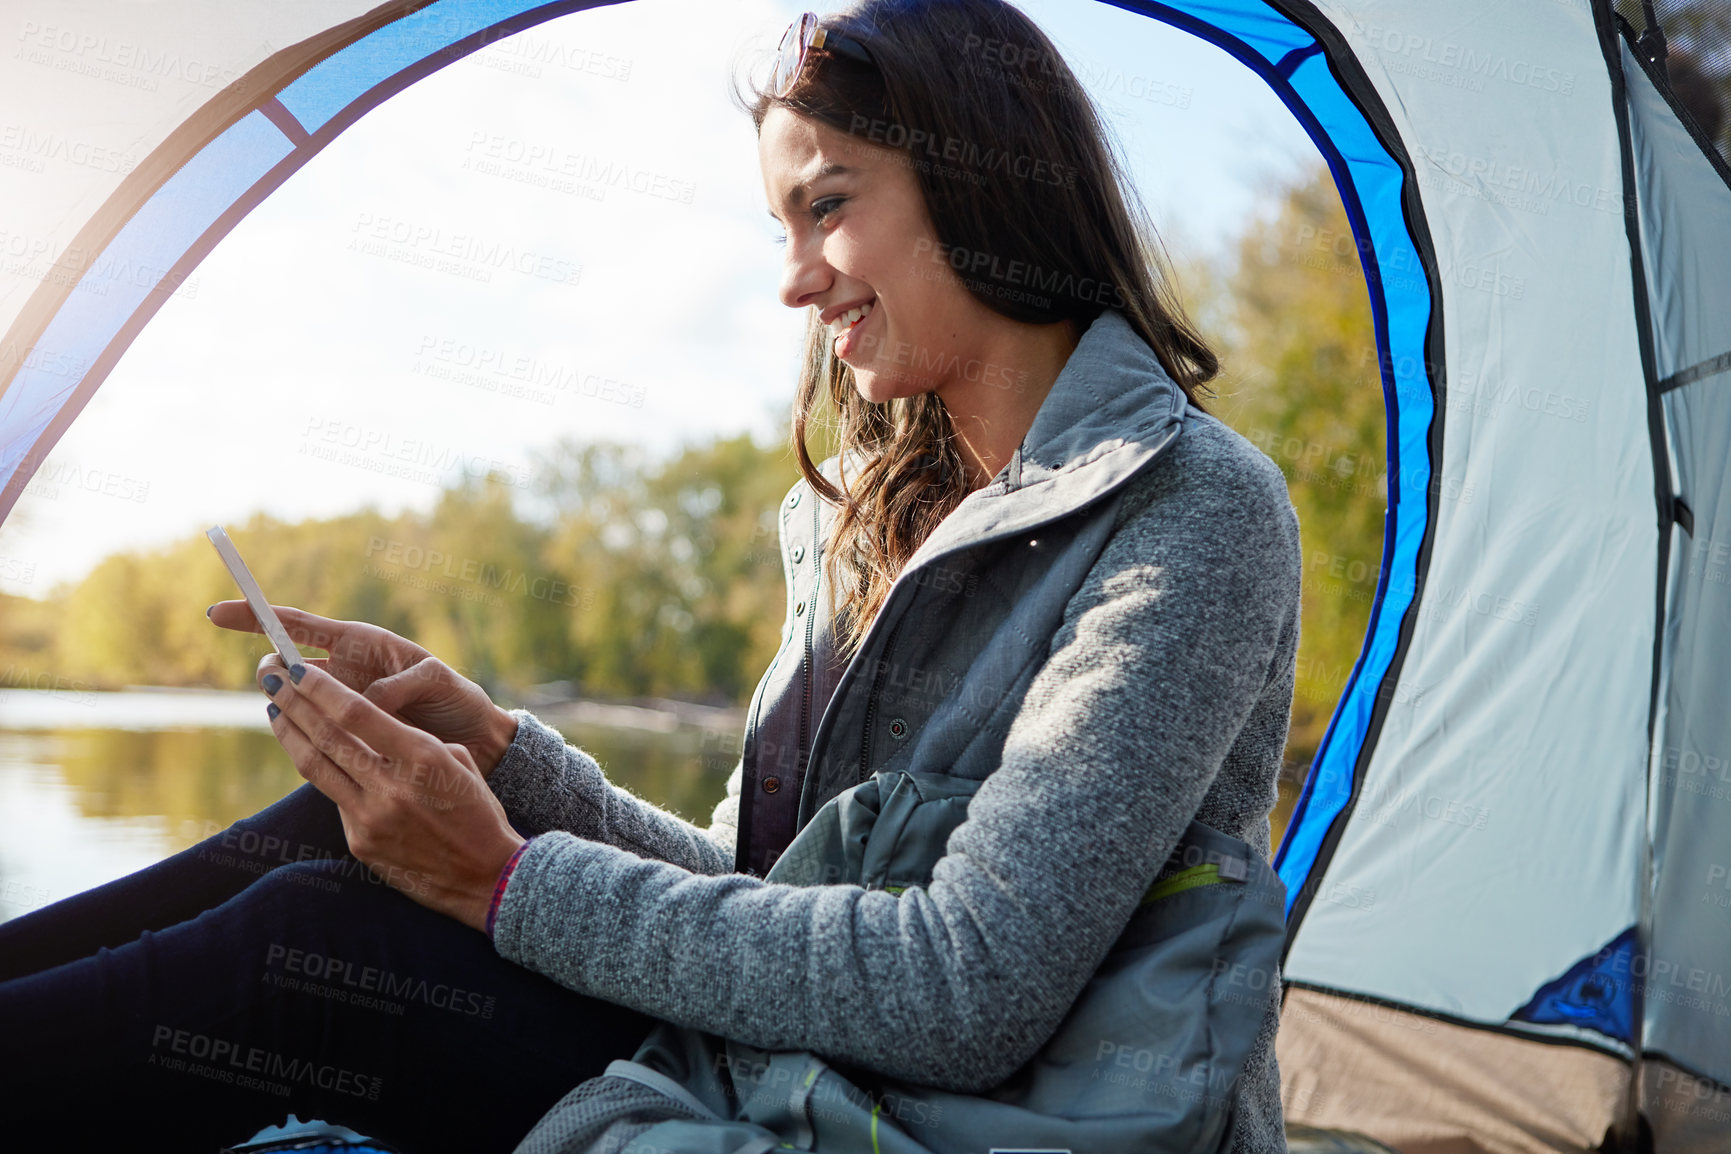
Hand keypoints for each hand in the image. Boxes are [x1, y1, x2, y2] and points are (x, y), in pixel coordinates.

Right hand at [208, 601, 519, 777]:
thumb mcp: (435, 681)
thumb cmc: (457, 700)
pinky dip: (303, 738)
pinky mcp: (344, 735)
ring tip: (300, 716)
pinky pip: (311, 735)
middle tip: (280, 686)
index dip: (256, 617)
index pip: (297, 624)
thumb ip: (401, 685)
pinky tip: (313, 746)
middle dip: (271, 672)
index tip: (215, 613)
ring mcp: (339, 705)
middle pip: (285, 665)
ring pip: (293, 702)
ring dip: (285, 707)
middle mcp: (343, 672)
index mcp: (361, 644)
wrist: (474, 740)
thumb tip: (367, 702)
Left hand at [260, 660, 525, 931]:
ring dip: (290, 733)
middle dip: (293, 701)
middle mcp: (392, 787)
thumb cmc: (479, 811)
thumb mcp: (457, 762)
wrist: (487, 876)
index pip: (354, 714)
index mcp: (423, 758)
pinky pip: (333, 798)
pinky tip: (309, 751)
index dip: (319, 688)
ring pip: (315, 766)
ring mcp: (372, 818)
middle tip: (269, 676)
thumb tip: (368, 723)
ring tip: (274, 708)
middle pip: (325, 735)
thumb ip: (411, 741)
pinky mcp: (360, 842)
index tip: (295, 667)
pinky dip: (320, 769)